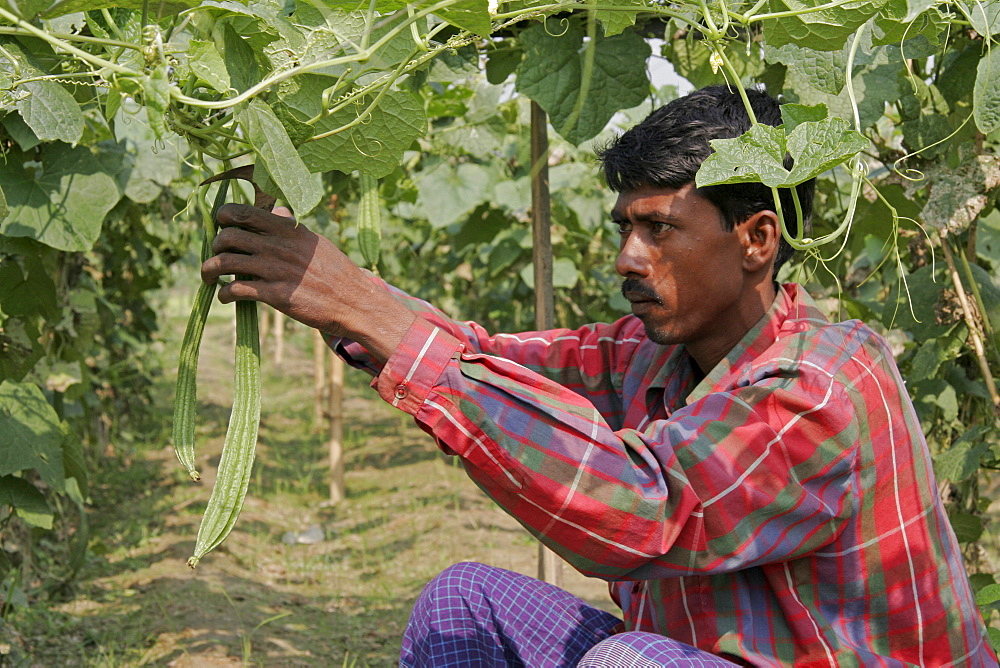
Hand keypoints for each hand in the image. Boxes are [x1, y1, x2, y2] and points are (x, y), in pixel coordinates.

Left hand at [200, 203, 414, 362]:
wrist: (355, 303)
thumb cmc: (336, 273)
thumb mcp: (315, 242)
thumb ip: (291, 226)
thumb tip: (276, 210)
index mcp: (289, 230)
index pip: (244, 212)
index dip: (225, 217)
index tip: (222, 226)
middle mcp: (279, 246)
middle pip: (228, 236)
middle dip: (215, 246)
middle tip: (217, 256)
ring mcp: (276, 270)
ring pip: (225, 263)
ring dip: (209, 270)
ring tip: (209, 278)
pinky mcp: (276, 295)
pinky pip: (236, 290)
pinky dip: (224, 294)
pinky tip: (226, 297)